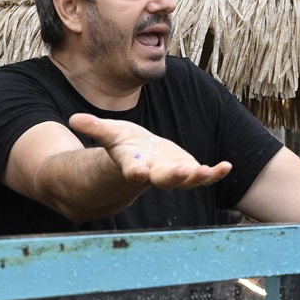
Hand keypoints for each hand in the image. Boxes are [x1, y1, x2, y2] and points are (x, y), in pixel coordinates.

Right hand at [68, 114, 230, 190]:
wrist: (139, 158)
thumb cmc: (123, 145)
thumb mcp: (110, 133)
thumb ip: (95, 127)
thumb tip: (74, 119)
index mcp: (132, 165)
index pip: (132, 170)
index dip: (134, 171)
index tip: (137, 172)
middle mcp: (153, 174)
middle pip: (162, 178)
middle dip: (172, 176)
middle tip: (182, 172)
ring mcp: (172, 175)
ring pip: (185, 180)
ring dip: (197, 177)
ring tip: (208, 170)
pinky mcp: (187, 171)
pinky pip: (202, 176)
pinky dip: (215, 173)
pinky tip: (226, 166)